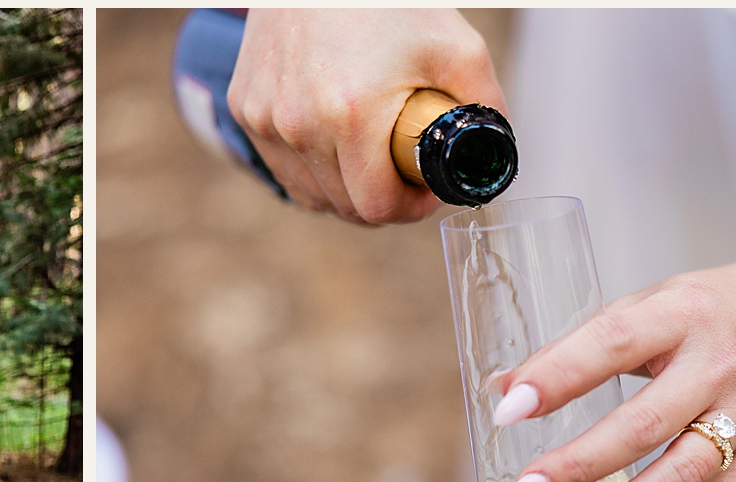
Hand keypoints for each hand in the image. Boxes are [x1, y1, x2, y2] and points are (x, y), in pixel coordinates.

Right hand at [228, 9, 505, 224]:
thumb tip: (491, 161)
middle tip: (401, 170)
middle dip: (380, 199)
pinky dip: (310, 166)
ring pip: (309, 195)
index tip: (423, 187)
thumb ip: (485, 109)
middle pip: (343, 207)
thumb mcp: (459, 50)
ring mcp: (263, 118)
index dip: (410, 207)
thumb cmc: (393, 4)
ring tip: (369, 155)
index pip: (377, 208)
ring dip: (343, 189)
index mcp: (351, 115)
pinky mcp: (244, 108)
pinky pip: (282, 167)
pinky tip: (333, 141)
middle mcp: (297, 123)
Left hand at [489, 252, 735, 481]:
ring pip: (680, 477)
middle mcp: (717, 367)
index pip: (613, 343)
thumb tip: (503, 388)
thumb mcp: (649, 303)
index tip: (507, 410)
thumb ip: (579, 345)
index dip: (559, 376)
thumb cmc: (711, 308)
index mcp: (681, 314)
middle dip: (578, 465)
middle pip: (645, 424)